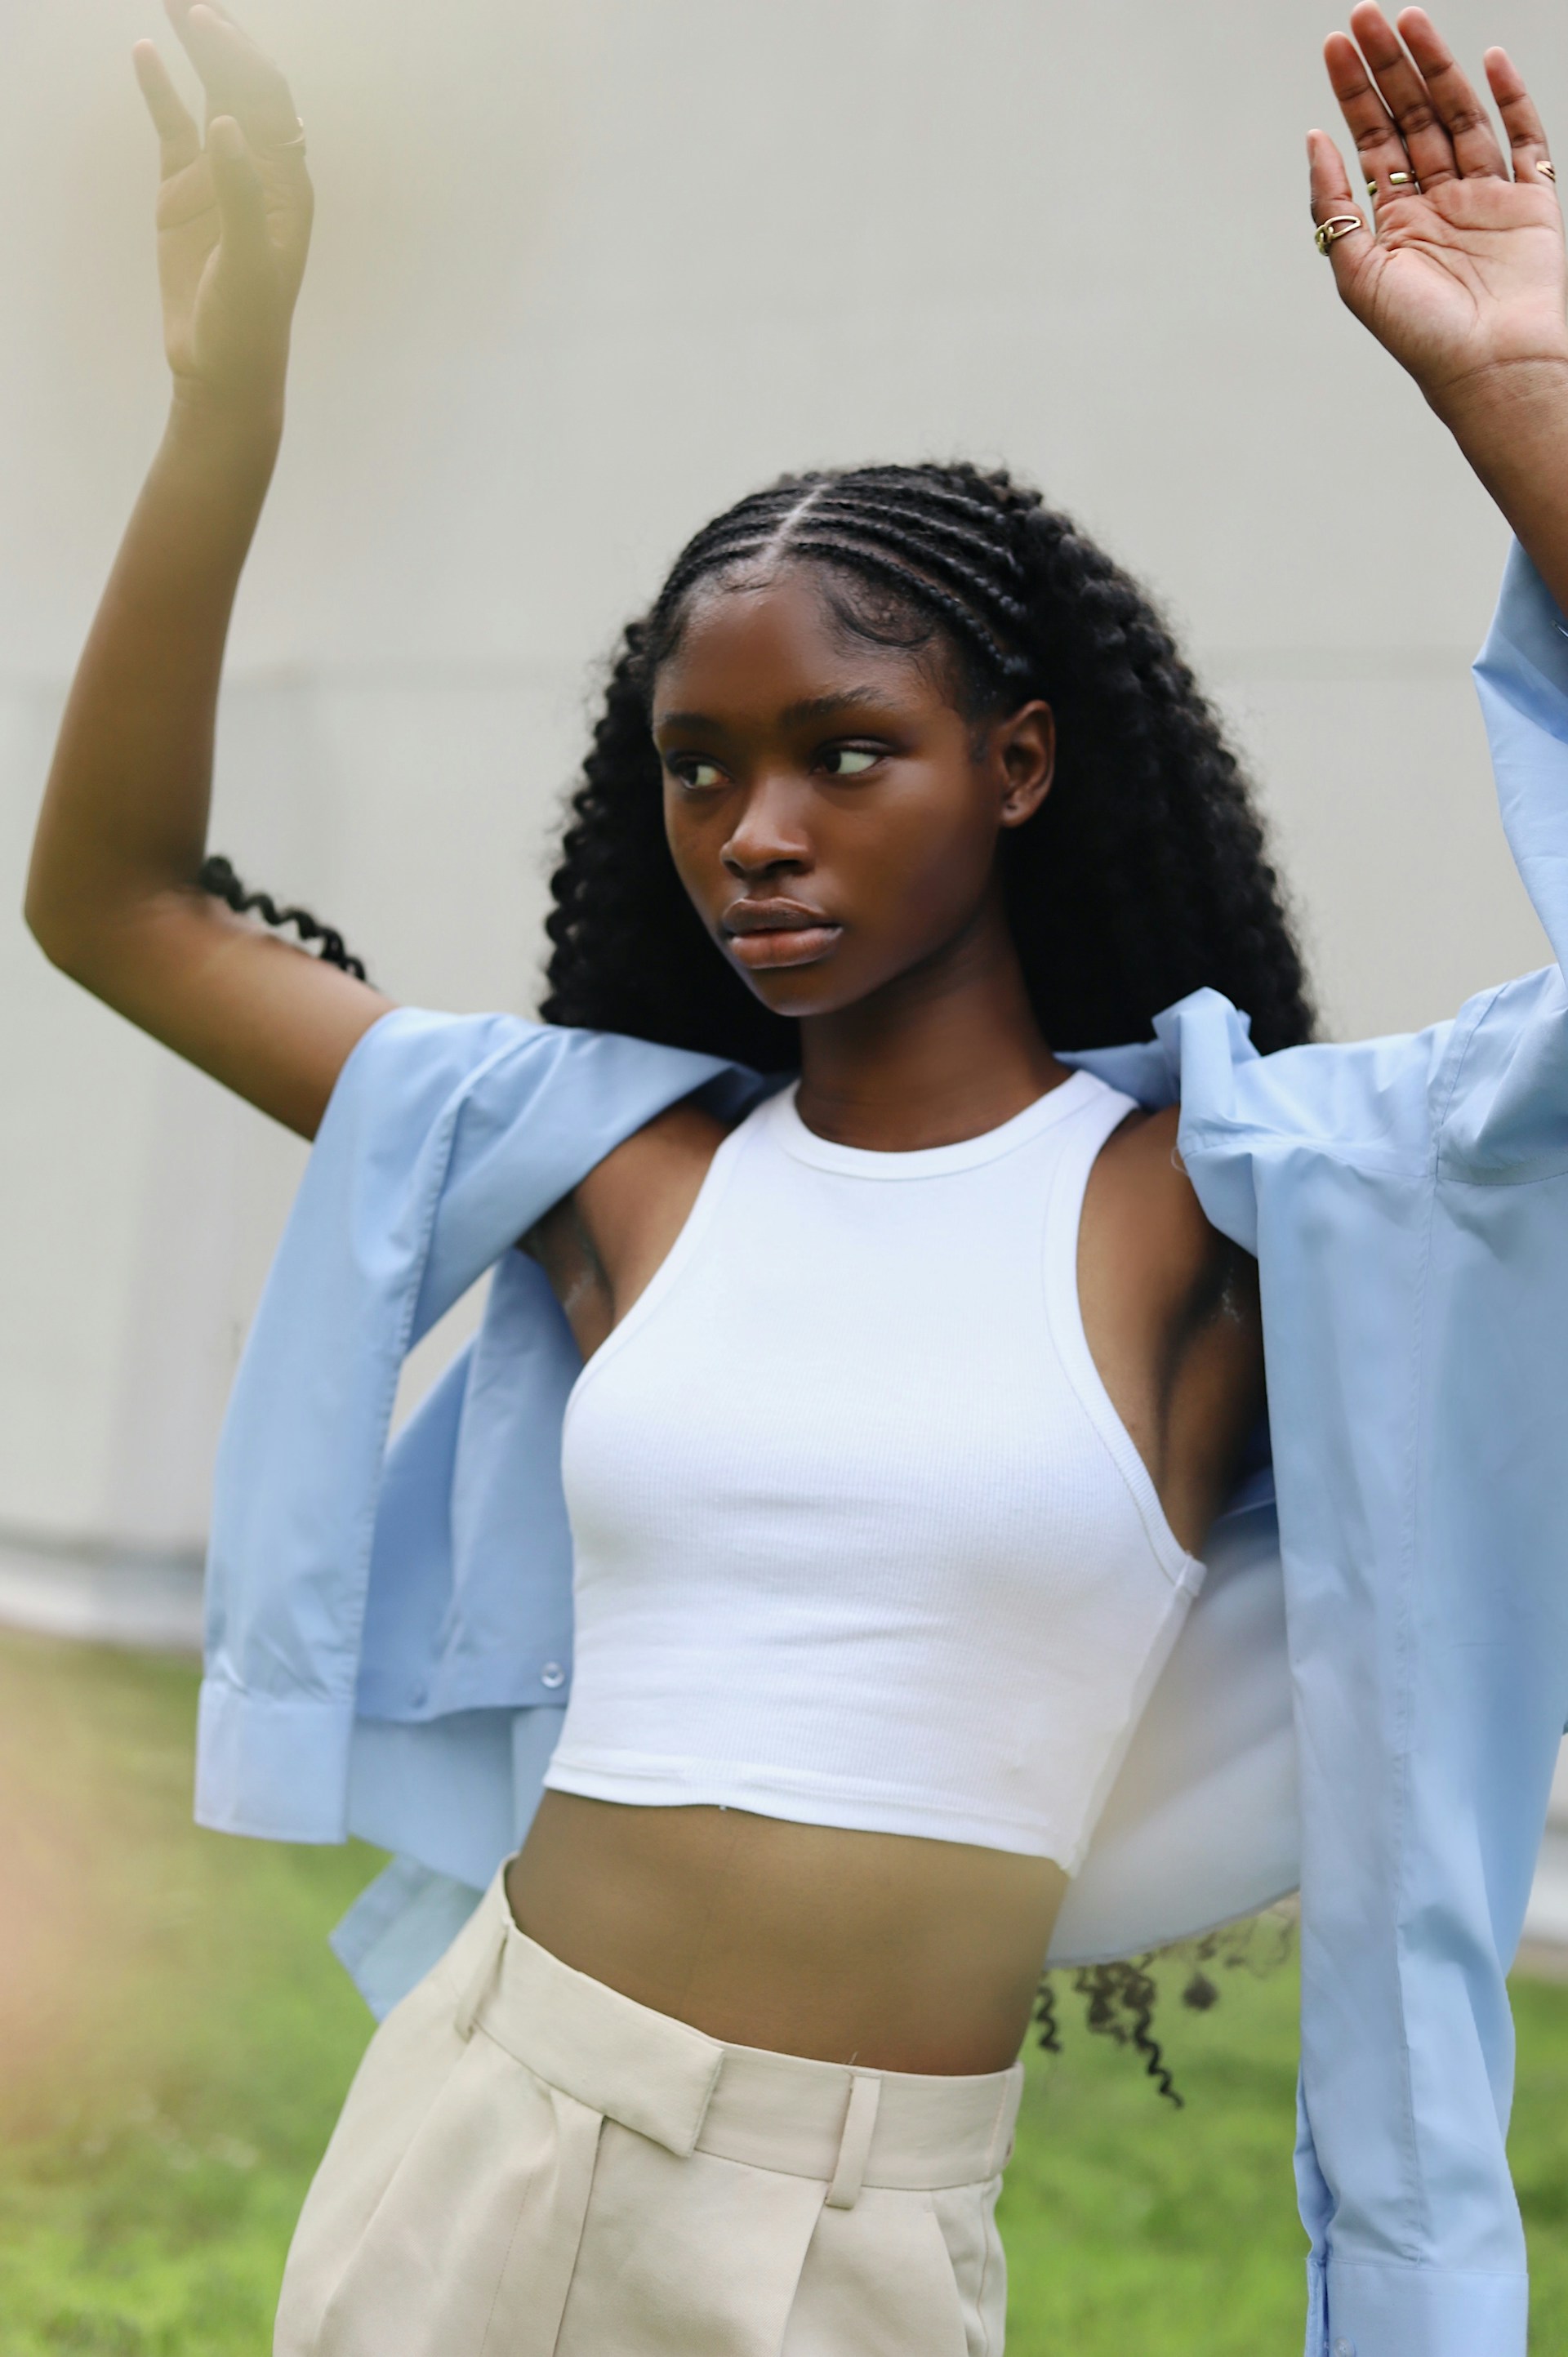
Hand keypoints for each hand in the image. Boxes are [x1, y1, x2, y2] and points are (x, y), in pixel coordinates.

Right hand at [133, 1, 312, 421]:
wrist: (223, 368)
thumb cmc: (248, 324)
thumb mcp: (249, 262)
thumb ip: (241, 193)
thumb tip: (230, 124)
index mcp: (286, 183)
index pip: (269, 103)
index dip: (240, 59)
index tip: (205, 24)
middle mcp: (258, 170)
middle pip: (243, 88)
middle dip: (220, 40)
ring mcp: (220, 178)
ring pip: (211, 98)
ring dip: (197, 53)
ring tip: (176, 3)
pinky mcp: (185, 193)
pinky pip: (173, 129)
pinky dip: (159, 92)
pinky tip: (144, 53)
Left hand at [1309, 7, 1567, 418]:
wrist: (1490, 368)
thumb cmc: (1422, 335)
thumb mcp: (1358, 272)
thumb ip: (1333, 207)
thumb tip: (1314, 142)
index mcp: (1395, 221)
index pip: (1371, 140)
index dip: (1353, 93)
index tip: (1336, 46)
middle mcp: (1439, 202)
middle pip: (1412, 116)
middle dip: (1388, 65)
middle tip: (1366, 14)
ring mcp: (1486, 198)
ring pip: (1460, 115)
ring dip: (1436, 67)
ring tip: (1409, 21)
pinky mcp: (1531, 202)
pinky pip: (1524, 140)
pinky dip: (1511, 98)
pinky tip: (1490, 60)